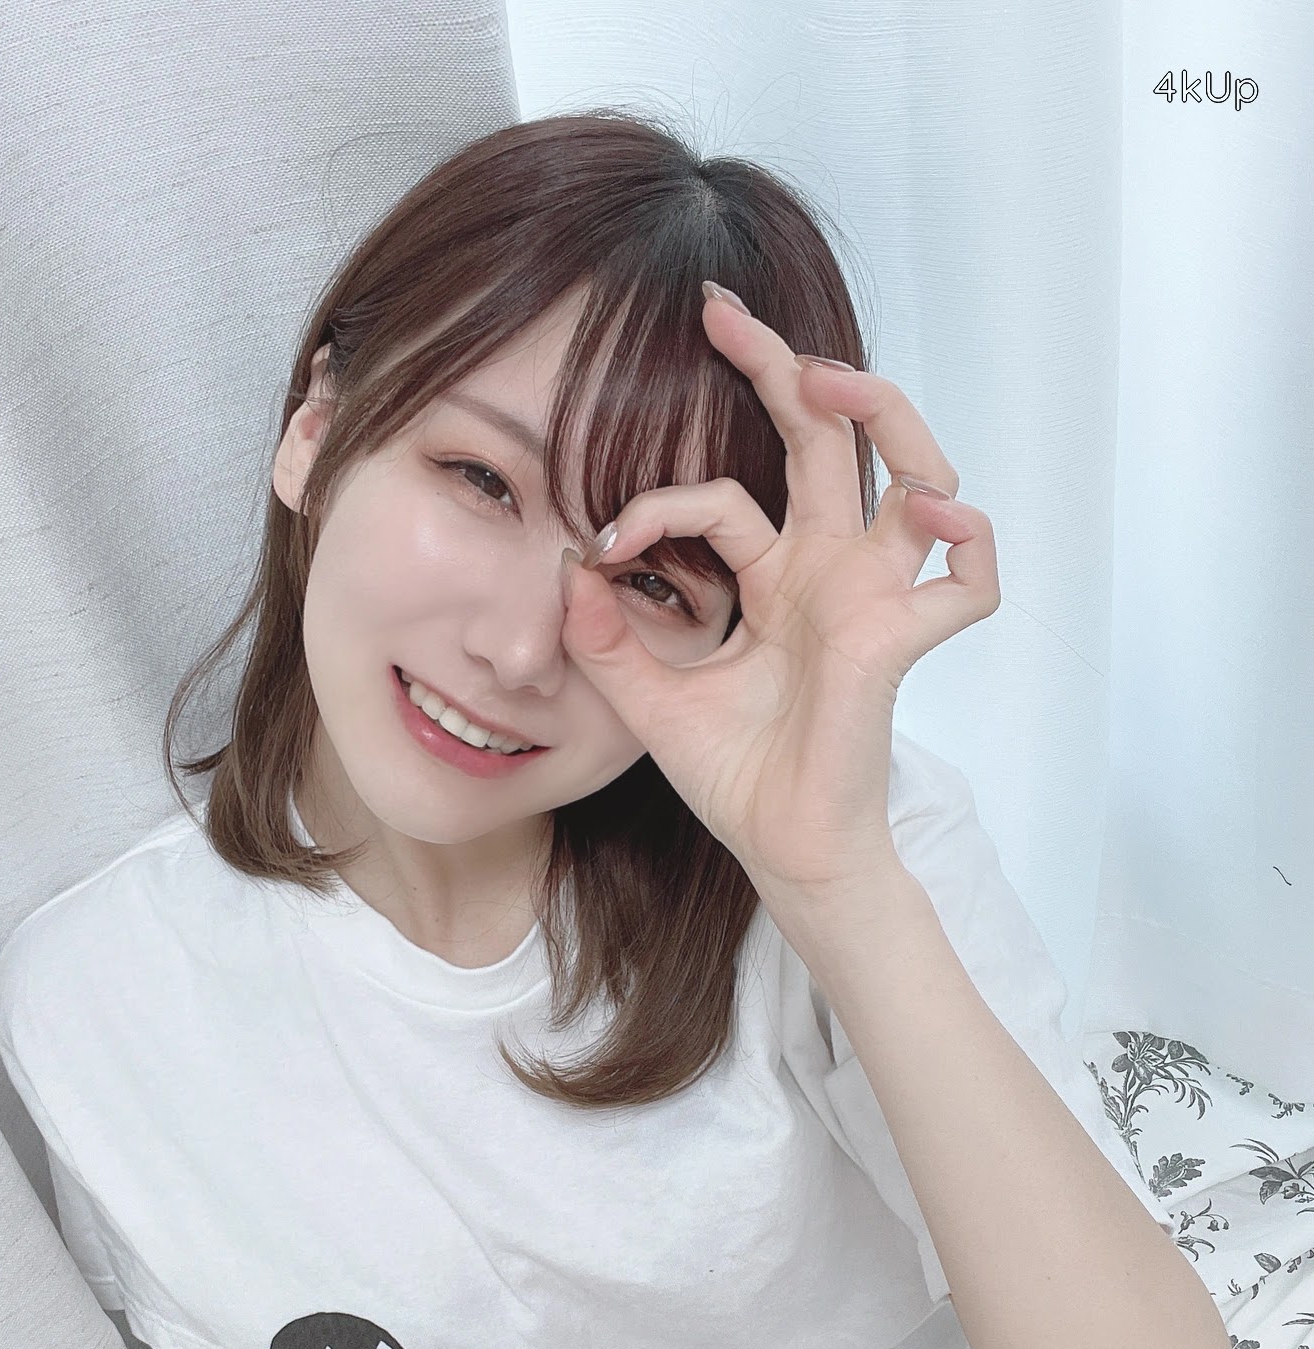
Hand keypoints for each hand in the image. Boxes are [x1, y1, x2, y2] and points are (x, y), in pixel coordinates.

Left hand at [559, 284, 999, 899]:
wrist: (780, 848)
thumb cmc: (733, 776)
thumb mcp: (650, 699)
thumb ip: (607, 638)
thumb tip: (567, 565)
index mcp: (776, 578)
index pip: (726, 499)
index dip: (661, 501)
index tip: (602, 541)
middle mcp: (830, 572)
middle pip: (829, 440)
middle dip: (784, 367)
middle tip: (723, 312)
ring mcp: (873, 599)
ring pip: (914, 475)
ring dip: (884, 415)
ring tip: (831, 378)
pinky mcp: (901, 641)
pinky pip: (969, 583)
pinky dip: (970, 545)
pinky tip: (937, 514)